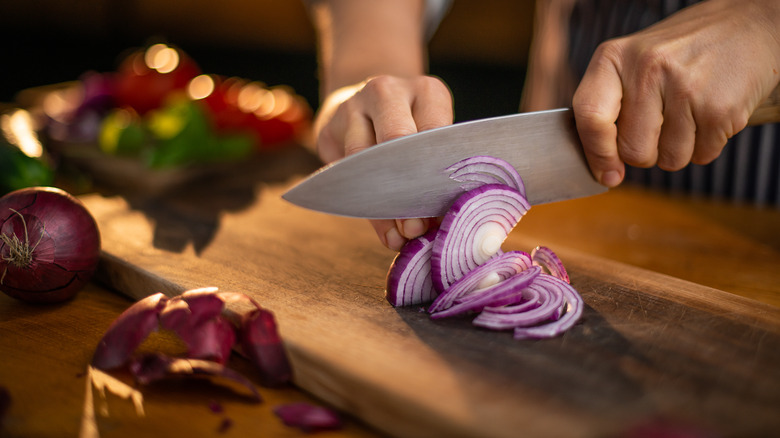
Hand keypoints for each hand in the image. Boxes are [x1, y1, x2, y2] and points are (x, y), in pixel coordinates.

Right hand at [313, 74, 453, 249]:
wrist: (363, 103)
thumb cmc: (412, 130)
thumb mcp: (432, 138)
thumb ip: (436, 173)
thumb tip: (440, 225)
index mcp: (426, 91)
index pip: (435, 131)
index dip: (438, 173)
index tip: (442, 210)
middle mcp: (388, 91)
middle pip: (396, 138)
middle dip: (407, 188)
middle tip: (416, 227)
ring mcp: (353, 106)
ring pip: (364, 158)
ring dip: (383, 205)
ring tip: (400, 236)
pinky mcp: (327, 129)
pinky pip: (344, 173)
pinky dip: (365, 207)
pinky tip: (383, 231)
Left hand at [572, 0, 779, 186]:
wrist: (748, 25)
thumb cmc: (681, 52)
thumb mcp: (633, 61)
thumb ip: (609, 107)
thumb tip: (603, 169)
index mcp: (614, 57)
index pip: (590, 116)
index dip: (597, 154)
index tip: (608, 175)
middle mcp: (647, 68)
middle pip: (632, 150)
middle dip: (647, 151)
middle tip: (663, 123)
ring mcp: (685, 87)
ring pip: (668, 160)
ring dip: (679, 149)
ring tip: (690, 112)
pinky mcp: (719, 107)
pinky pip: (701, 156)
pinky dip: (707, 145)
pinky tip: (711, 112)